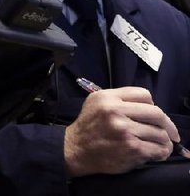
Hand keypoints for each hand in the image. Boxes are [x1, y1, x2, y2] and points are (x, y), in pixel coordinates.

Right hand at [64, 86, 178, 176]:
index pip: (144, 94)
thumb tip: (148, 106)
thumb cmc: (88, 127)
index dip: (152, 105)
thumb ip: (119, 99)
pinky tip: (157, 152)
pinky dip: (161, 152)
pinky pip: (157, 149)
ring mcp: (124, 130)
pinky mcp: (131, 148)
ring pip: (160, 133)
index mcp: (108, 98)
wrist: (75, 149)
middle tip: (171, 132)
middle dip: (168, 125)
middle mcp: (116, 111)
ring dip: (165, 141)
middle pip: (156, 113)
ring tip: (162, 144)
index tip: (155, 115)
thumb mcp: (96, 103)